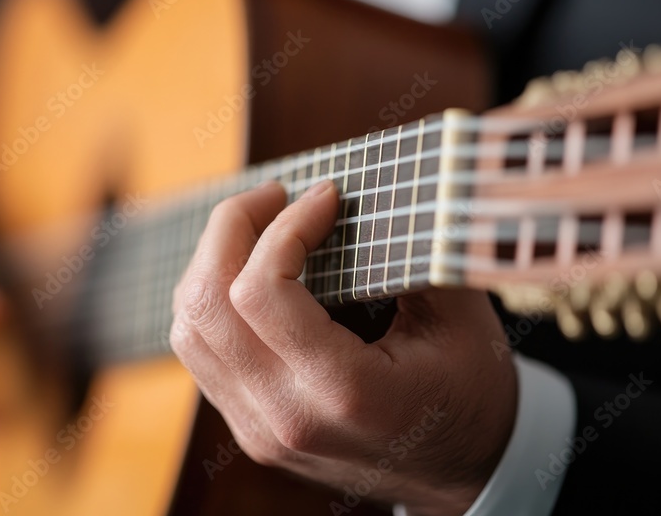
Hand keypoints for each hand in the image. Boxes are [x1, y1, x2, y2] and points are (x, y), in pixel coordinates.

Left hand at [171, 181, 516, 515]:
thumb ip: (414, 250)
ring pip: (189, 330)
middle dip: (230, 229)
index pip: (262, 292)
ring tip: (259, 227)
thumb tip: (368, 188)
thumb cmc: (470, 391)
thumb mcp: (458, 317)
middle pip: (205, 305)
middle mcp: (285, 418)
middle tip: (274, 194)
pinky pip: (201, 355)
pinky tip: (252, 272)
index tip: (325, 195)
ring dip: (213, 262)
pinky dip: (214, 300)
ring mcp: (260, 431)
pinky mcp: (251, 430)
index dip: (284, 225)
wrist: (466, 472)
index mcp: (343, 392)